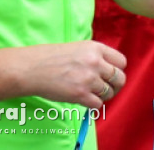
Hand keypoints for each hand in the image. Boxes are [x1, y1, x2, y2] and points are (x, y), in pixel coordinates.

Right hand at [0, 41, 126, 109]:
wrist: (31, 68)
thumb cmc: (52, 58)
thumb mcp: (79, 48)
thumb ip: (96, 56)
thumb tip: (110, 70)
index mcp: (96, 48)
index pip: (121, 62)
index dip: (117, 70)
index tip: (111, 75)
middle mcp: (95, 62)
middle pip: (120, 78)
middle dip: (115, 86)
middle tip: (107, 89)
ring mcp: (89, 78)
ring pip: (109, 92)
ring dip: (103, 96)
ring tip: (92, 94)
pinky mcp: (80, 94)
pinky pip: (98, 104)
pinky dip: (93, 105)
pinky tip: (85, 100)